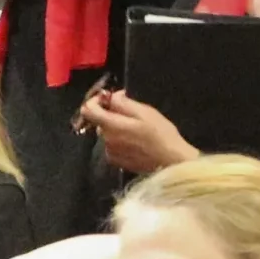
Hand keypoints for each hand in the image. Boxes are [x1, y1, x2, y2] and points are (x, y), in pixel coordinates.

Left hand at [78, 89, 197, 173]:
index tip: (108, 98)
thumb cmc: (160, 134)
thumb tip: (111, 97)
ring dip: (116, 127)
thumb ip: (123, 103)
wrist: (171, 161)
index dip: (95, 100)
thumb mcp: (145, 112)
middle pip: (99, 121)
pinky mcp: (116, 161)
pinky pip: (112, 145)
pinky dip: (119, 140)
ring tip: (137, 129)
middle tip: (132, 113)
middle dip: (111, 114)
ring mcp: (109, 152)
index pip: (88, 110)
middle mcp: (105, 140)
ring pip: (106, 133)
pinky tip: (136, 141)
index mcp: (111, 126)